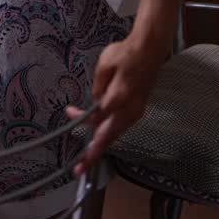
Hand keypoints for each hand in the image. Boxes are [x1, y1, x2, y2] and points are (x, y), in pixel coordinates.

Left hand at [65, 32, 167, 174]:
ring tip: (87, 157)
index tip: (69, 113)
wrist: (150, 49)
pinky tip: (100, 135)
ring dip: (101, 144)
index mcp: (119, 98)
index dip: (81, 119)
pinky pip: (121, 126)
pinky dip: (109, 133)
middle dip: (93, 153)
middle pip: (109, 137)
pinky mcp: (138, 110)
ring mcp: (136, 112)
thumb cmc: (125, 53)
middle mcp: (129, 111)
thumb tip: (95, 103)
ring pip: (116, 134)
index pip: (97, 117)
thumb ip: (98, 86)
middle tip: (78, 169)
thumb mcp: (105, 64)